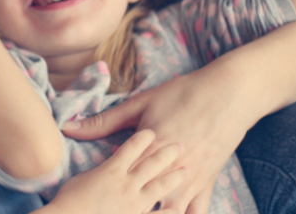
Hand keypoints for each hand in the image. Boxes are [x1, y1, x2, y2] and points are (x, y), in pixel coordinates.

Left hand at [61, 67, 250, 213]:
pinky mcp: (207, 183)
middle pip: (144, 200)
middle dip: (125, 210)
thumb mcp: (140, 103)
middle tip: (105, 213)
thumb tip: (67, 127)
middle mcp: (171, 169)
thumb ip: (103, 121)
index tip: (87, 203)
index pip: (120, 178)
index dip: (103, 193)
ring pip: (171, 212)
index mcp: (149, 149)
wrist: (228, 93)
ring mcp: (192, 179)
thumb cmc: (181, 94)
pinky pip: (197, 212)